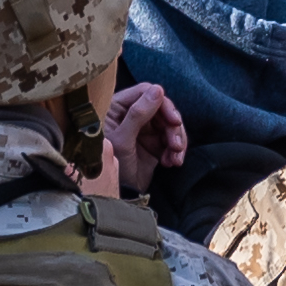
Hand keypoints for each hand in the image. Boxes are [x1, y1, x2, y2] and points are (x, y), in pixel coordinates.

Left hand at [100, 80, 194, 199]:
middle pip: (162, 108)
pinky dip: (176, 150)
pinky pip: (172, 139)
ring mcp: (144, 129)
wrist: (115, 196)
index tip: (173, 120)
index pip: (145, 92)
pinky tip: (173, 162)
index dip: (162, 103)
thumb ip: (138, 114)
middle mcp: (132, 114)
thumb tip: (158, 90)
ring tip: (175, 157)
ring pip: (170, 124)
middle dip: (173, 126)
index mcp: (117, 107)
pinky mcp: (154, 143)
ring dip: (177, 140)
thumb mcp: (122, 140)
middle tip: (176, 144)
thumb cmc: (108, 167)